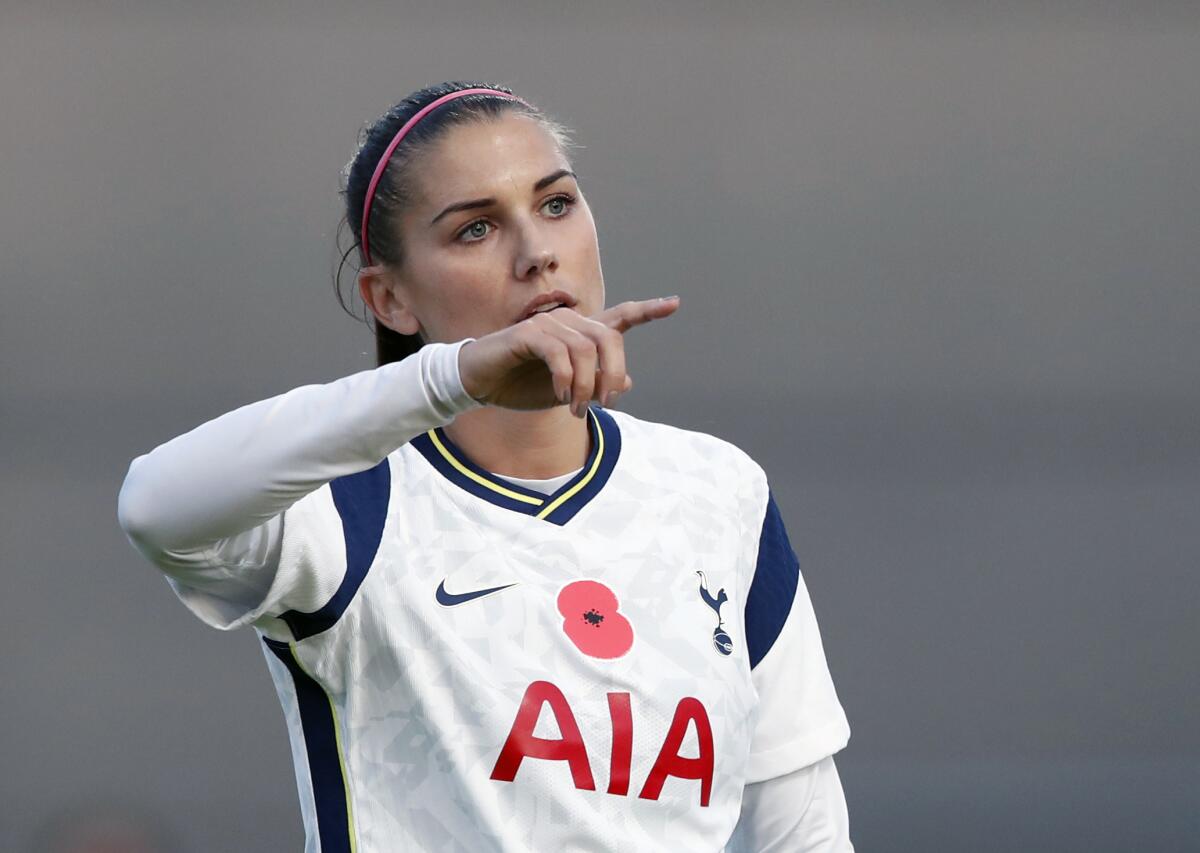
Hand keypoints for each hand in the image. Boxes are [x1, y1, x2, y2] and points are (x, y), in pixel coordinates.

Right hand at [458, 296, 679, 415]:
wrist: (480, 383)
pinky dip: (566, 378)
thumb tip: (630, 382)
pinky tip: (562, 395)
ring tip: (577, 409)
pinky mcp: (529, 333)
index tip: (674, 303)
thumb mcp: (566, 391)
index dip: (648, 311)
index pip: (620, 317)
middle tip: (605, 404)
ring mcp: (549, 324)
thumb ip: (596, 384)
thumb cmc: (521, 385)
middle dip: (614, 374)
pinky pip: (560, 352)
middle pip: (610, 338)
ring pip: (587, 349)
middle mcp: (569, 322)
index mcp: (580, 334)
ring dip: (587, 385)